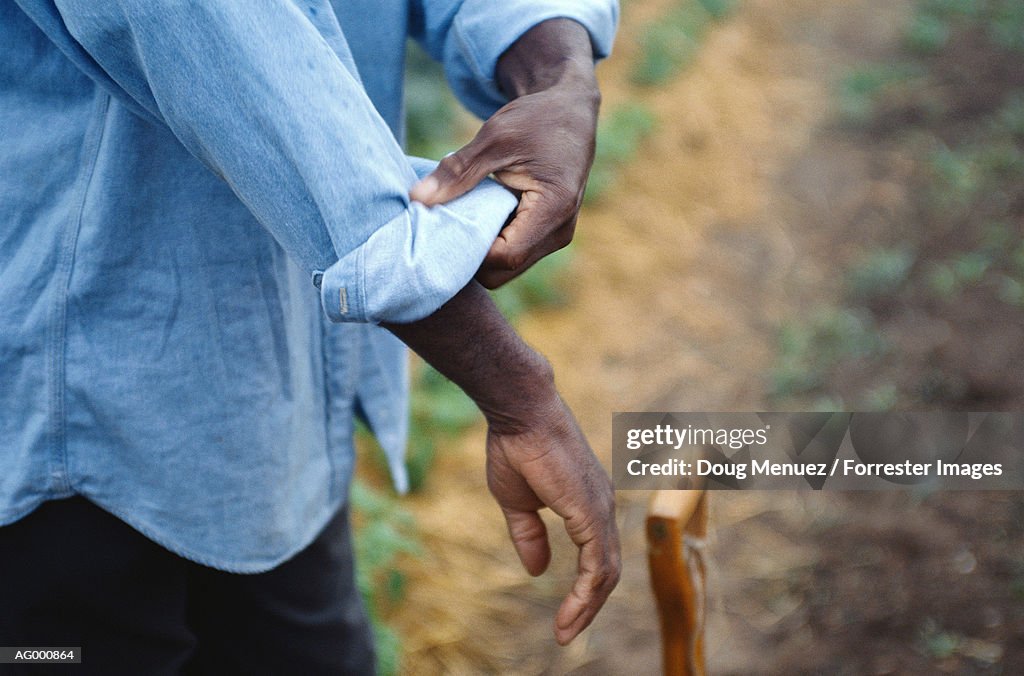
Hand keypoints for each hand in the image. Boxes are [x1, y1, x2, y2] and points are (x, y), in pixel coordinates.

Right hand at [383, 282, 619, 643]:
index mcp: (588, 503)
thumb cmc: (516, 446)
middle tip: (566, 634)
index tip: (564, 618)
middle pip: (607, 571)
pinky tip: (570, 613)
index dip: (583, 590)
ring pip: (606, 573)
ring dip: (587, 608)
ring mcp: (600, 509)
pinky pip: (597, 565)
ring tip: (565, 633)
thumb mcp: (518, 501)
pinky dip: (586, 594)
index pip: (597, 557)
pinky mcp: (591, 511)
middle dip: (588, 607)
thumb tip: (538, 570)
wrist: (519, 411)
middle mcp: (602, 507)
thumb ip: (530, 535)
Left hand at [410, 19, 599, 288]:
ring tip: (458, 218)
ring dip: (480, 250)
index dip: (469, 251)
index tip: (438, 229)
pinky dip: (490, 242)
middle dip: (470, 257)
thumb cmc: (537, 119)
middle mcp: (560, 231)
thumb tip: (416, 199)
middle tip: (441, 227)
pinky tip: (474, 216)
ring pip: (507, 268)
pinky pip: (513, 253)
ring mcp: (556, 236)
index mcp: (554, 209)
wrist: (571, 111)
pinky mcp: (548, 233)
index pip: (506, 256)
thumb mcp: (494, 138)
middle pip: (504, 271)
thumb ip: (457, 172)